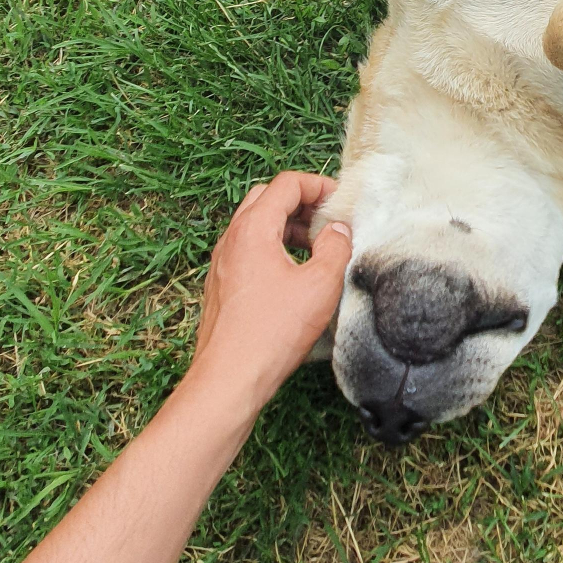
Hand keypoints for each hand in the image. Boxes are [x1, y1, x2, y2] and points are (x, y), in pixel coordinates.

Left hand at [191, 172, 351, 408]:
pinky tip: (294, 272)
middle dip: (300, 201)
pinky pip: (248, 248)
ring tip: (315, 246)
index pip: (286, 184)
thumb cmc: (272, 332)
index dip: (318, 185)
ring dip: (286, 224)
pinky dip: (273, 245)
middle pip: (266, 197)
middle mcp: (231, 238)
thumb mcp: (320, 285)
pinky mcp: (221, 284)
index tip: (340, 201)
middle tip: (328, 218)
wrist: (228, 378)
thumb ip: (335, 248)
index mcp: (253, 229)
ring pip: (255, 223)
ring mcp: (222, 261)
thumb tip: (338, 230)